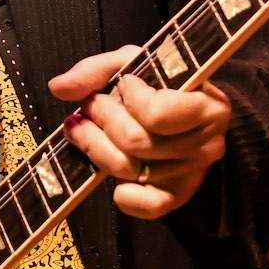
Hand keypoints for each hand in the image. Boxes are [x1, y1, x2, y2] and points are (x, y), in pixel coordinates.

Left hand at [50, 44, 229, 219]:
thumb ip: (97, 69)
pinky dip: (123, 195)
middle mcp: (207, 145)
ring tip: (82, 127)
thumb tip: (59, 87)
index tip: (124, 84)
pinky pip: (146, 206)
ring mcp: (192, 174)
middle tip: (89, 106)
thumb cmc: (163, 84)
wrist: (190, 113)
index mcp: (209, 107)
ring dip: (94, 146)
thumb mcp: (136, 62)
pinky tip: (110, 173)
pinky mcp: (178, 196)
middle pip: (135, 142)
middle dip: (101, 119)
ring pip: (128, 168)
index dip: (129, 96)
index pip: (156, 113)